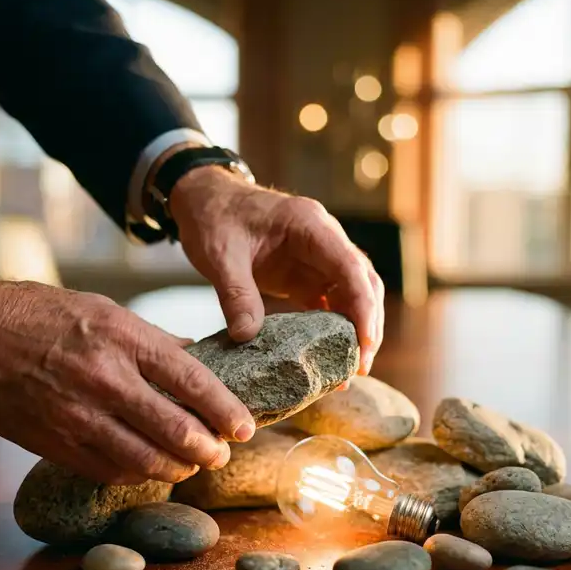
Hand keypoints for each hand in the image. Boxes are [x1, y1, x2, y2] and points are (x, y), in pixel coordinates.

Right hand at [0, 255, 254, 484]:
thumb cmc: (40, 314)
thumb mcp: (104, 311)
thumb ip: (151, 341)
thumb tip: (196, 358)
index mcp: (124, 339)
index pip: (193, 383)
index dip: (226, 411)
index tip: (245, 427)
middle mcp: (106, 379)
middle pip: (176, 429)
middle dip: (208, 449)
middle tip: (221, 454)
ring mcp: (78, 415)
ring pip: (145, 459)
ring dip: (177, 469)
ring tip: (190, 466)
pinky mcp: (53, 442)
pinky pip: (107, 471)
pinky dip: (135, 474)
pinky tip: (148, 470)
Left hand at [170, 167, 384, 373]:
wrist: (203, 199)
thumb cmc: (213, 216)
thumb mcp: (219, 254)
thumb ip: (235, 294)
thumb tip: (247, 336)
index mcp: (309, 225)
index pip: (350, 267)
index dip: (362, 307)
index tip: (364, 344)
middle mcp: (323, 239)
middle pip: (363, 283)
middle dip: (367, 325)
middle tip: (359, 367)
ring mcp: (317, 257)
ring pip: (353, 294)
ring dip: (356, 329)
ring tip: (349, 369)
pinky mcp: (305, 274)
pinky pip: (330, 302)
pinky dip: (334, 329)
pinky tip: (330, 357)